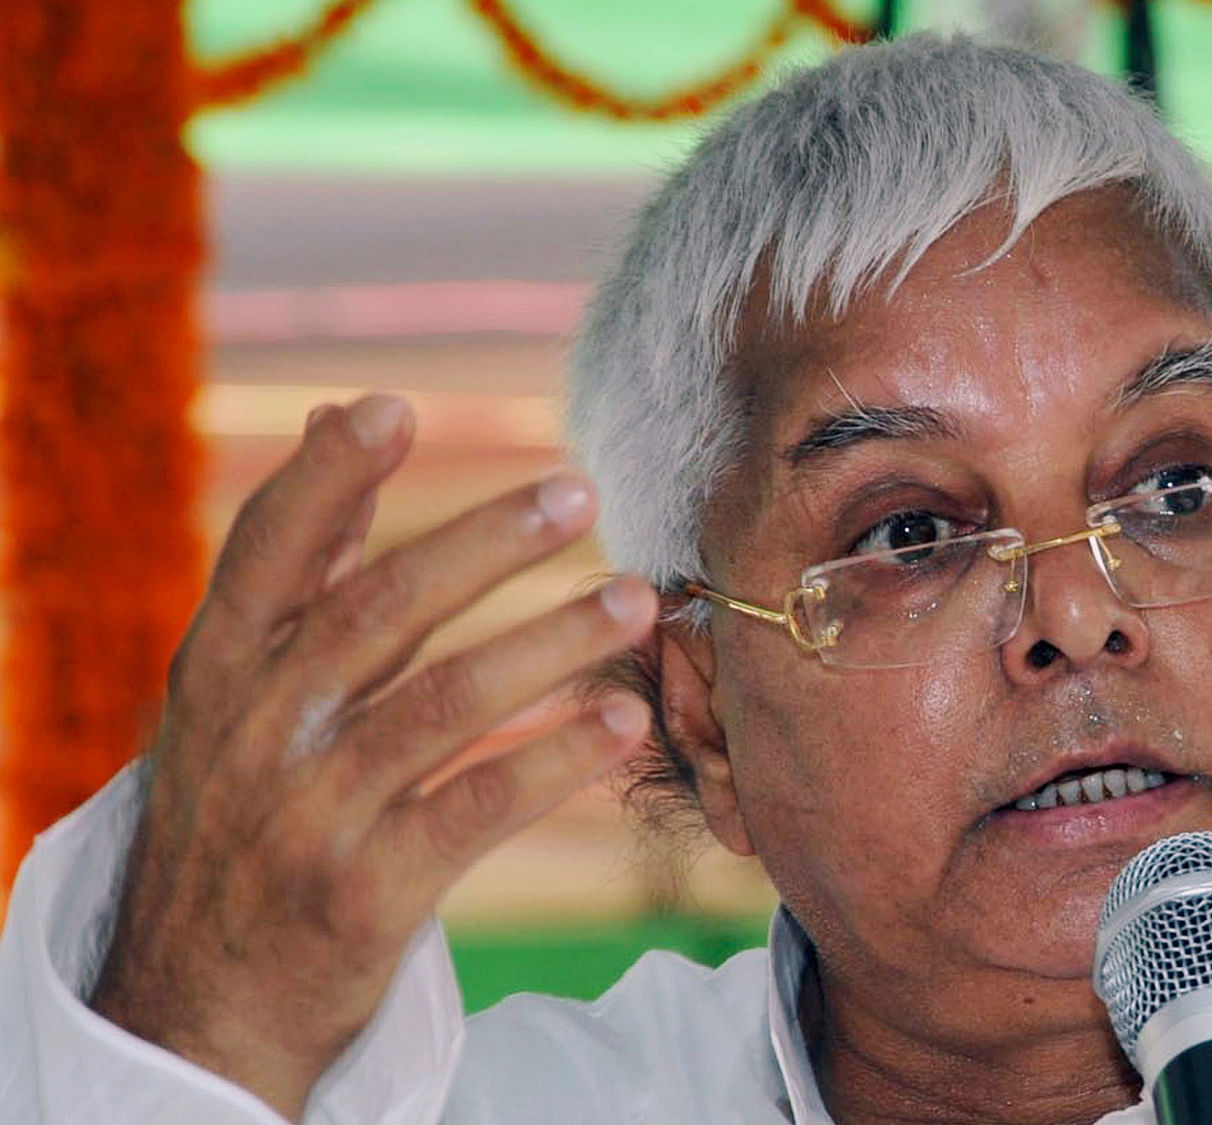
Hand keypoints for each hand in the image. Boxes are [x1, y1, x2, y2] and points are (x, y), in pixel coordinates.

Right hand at [87, 395, 656, 1120]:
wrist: (199, 1001)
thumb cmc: (240, 812)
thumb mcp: (235, 692)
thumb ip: (301, 563)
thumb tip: (337, 414)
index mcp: (221, 670)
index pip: (268, 553)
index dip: (328, 478)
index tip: (393, 406)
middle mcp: (258, 732)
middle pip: (378, 615)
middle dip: (483, 544)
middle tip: (580, 491)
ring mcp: (310, 816)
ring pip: (443, 707)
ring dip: (549, 643)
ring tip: (637, 599)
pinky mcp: (367, 893)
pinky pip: (475, 810)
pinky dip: (555, 761)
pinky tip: (624, 722)